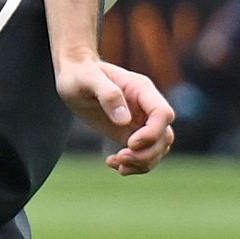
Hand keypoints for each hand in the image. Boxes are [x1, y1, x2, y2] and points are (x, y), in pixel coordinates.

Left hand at [56, 54, 174, 174]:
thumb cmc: (80, 74)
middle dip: (147, 153)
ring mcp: (141, 122)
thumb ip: (107, 94)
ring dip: (142, 162)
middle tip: (121, 157)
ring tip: (116, 164)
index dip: (152, 132)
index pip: (163, 114)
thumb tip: (124, 119)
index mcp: (142, 90)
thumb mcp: (87, 79)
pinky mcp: (131, 133)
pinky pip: (143, 153)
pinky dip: (134, 164)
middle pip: (165, 136)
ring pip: (158, 149)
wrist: (74, 77)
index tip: (130, 143)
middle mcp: (146, 107)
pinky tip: (113, 163)